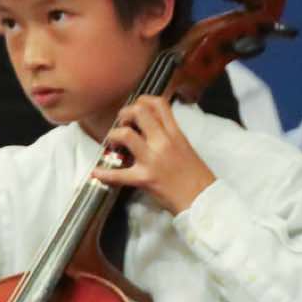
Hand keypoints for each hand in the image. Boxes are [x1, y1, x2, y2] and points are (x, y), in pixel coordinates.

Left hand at [91, 96, 216, 212]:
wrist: (204, 200)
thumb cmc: (197, 177)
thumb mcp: (186, 148)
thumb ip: (170, 136)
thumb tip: (152, 128)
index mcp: (175, 134)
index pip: (159, 104)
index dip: (142, 101)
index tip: (136, 108)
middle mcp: (163, 142)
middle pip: (139, 112)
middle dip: (124, 114)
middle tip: (122, 124)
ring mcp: (153, 159)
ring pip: (126, 135)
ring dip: (114, 136)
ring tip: (113, 143)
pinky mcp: (145, 178)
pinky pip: (119, 174)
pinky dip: (105, 174)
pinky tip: (97, 173)